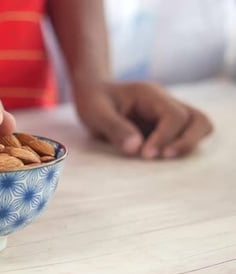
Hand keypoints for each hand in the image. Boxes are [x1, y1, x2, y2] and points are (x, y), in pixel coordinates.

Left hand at [74, 81, 213, 158]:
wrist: (94, 93)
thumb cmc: (94, 100)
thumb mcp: (96, 112)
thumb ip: (115, 128)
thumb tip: (136, 148)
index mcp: (150, 95)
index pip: (174, 115)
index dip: (164, 137)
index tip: (146, 154)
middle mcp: (166, 102)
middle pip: (198, 119)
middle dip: (185, 142)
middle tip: (161, 157)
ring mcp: (169, 114)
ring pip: (200, 126)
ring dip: (188, 145)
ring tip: (164, 159)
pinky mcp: (166, 127)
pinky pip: (187, 137)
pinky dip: (180, 148)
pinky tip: (159, 158)